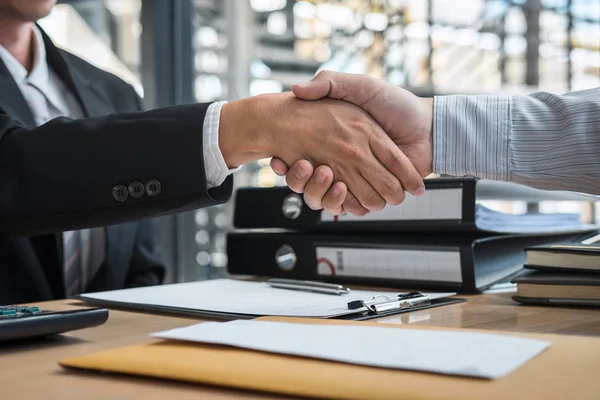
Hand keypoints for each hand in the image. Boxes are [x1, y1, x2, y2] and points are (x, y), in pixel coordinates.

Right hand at [219, 92, 423, 211]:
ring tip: (321, 173)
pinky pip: (347, 208)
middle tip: (300, 165)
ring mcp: (357, 180)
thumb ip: (331, 83)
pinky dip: (339, 203)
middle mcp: (343, 162)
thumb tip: (297, 88)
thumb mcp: (360, 86)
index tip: (281, 159)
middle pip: (307, 181)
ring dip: (316, 191)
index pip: (302, 158)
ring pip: (323, 198)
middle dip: (298, 179)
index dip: (288, 163)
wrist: (429, 128)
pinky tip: (338, 187)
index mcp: (337, 141)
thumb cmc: (398, 105)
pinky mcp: (371, 195)